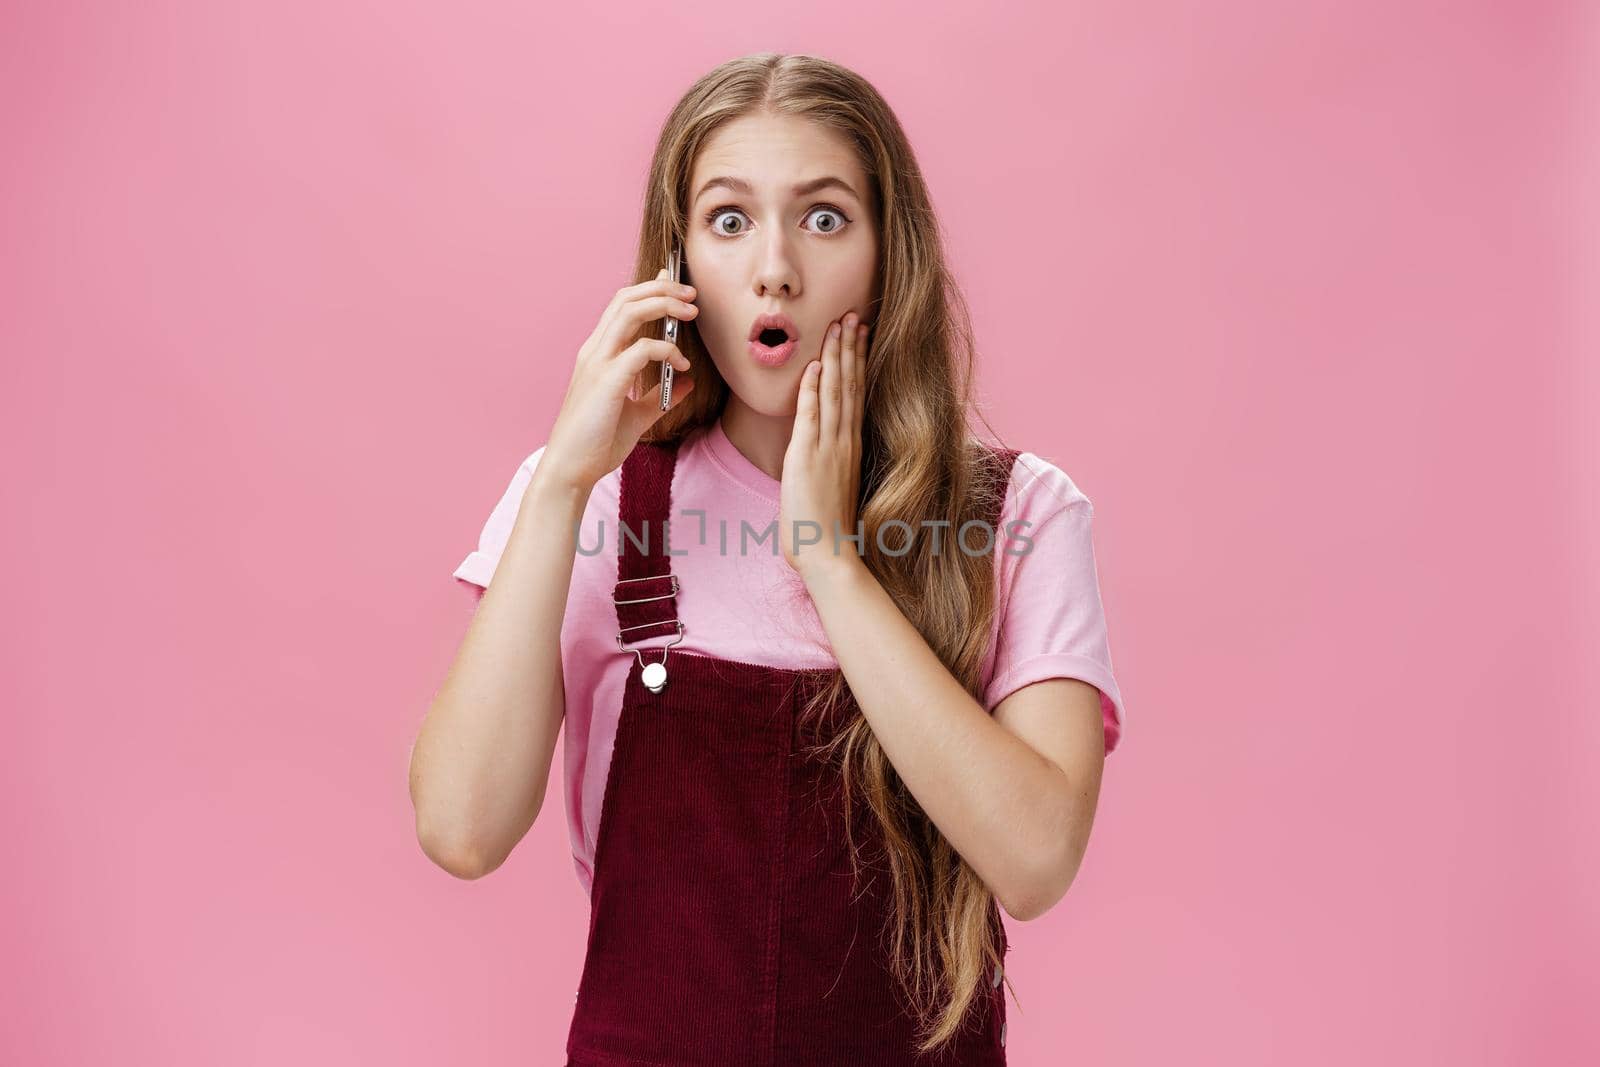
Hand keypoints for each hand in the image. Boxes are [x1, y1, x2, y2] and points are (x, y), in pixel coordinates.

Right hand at [540, 268, 698, 492]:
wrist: (572, 469)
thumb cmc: (597, 444)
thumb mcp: (638, 416)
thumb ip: (661, 396)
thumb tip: (687, 381)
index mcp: (598, 355)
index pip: (621, 306)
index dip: (648, 288)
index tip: (674, 284)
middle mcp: (594, 351)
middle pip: (626, 299)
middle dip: (662, 288)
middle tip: (692, 295)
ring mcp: (597, 363)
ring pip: (630, 312)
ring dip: (664, 305)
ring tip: (691, 313)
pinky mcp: (606, 381)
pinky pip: (641, 350)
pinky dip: (667, 350)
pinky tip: (682, 365)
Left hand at [780, 310, 870, 582]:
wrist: (829, 554)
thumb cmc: (827, 531)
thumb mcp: (831, 489)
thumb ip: (829, 466)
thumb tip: (822, 458)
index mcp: (852, 447)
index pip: (856, 395)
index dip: (857, 362)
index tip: (859, 336)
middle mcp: (846, 441)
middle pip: (850, 384)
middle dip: (851, 348)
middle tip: (853, 316)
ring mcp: (830, 447)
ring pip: (836, 392)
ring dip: (836, 356)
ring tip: (839, 325)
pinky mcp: (810, 456)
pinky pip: (813, 414)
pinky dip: (814, 387)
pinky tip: (817, 363)